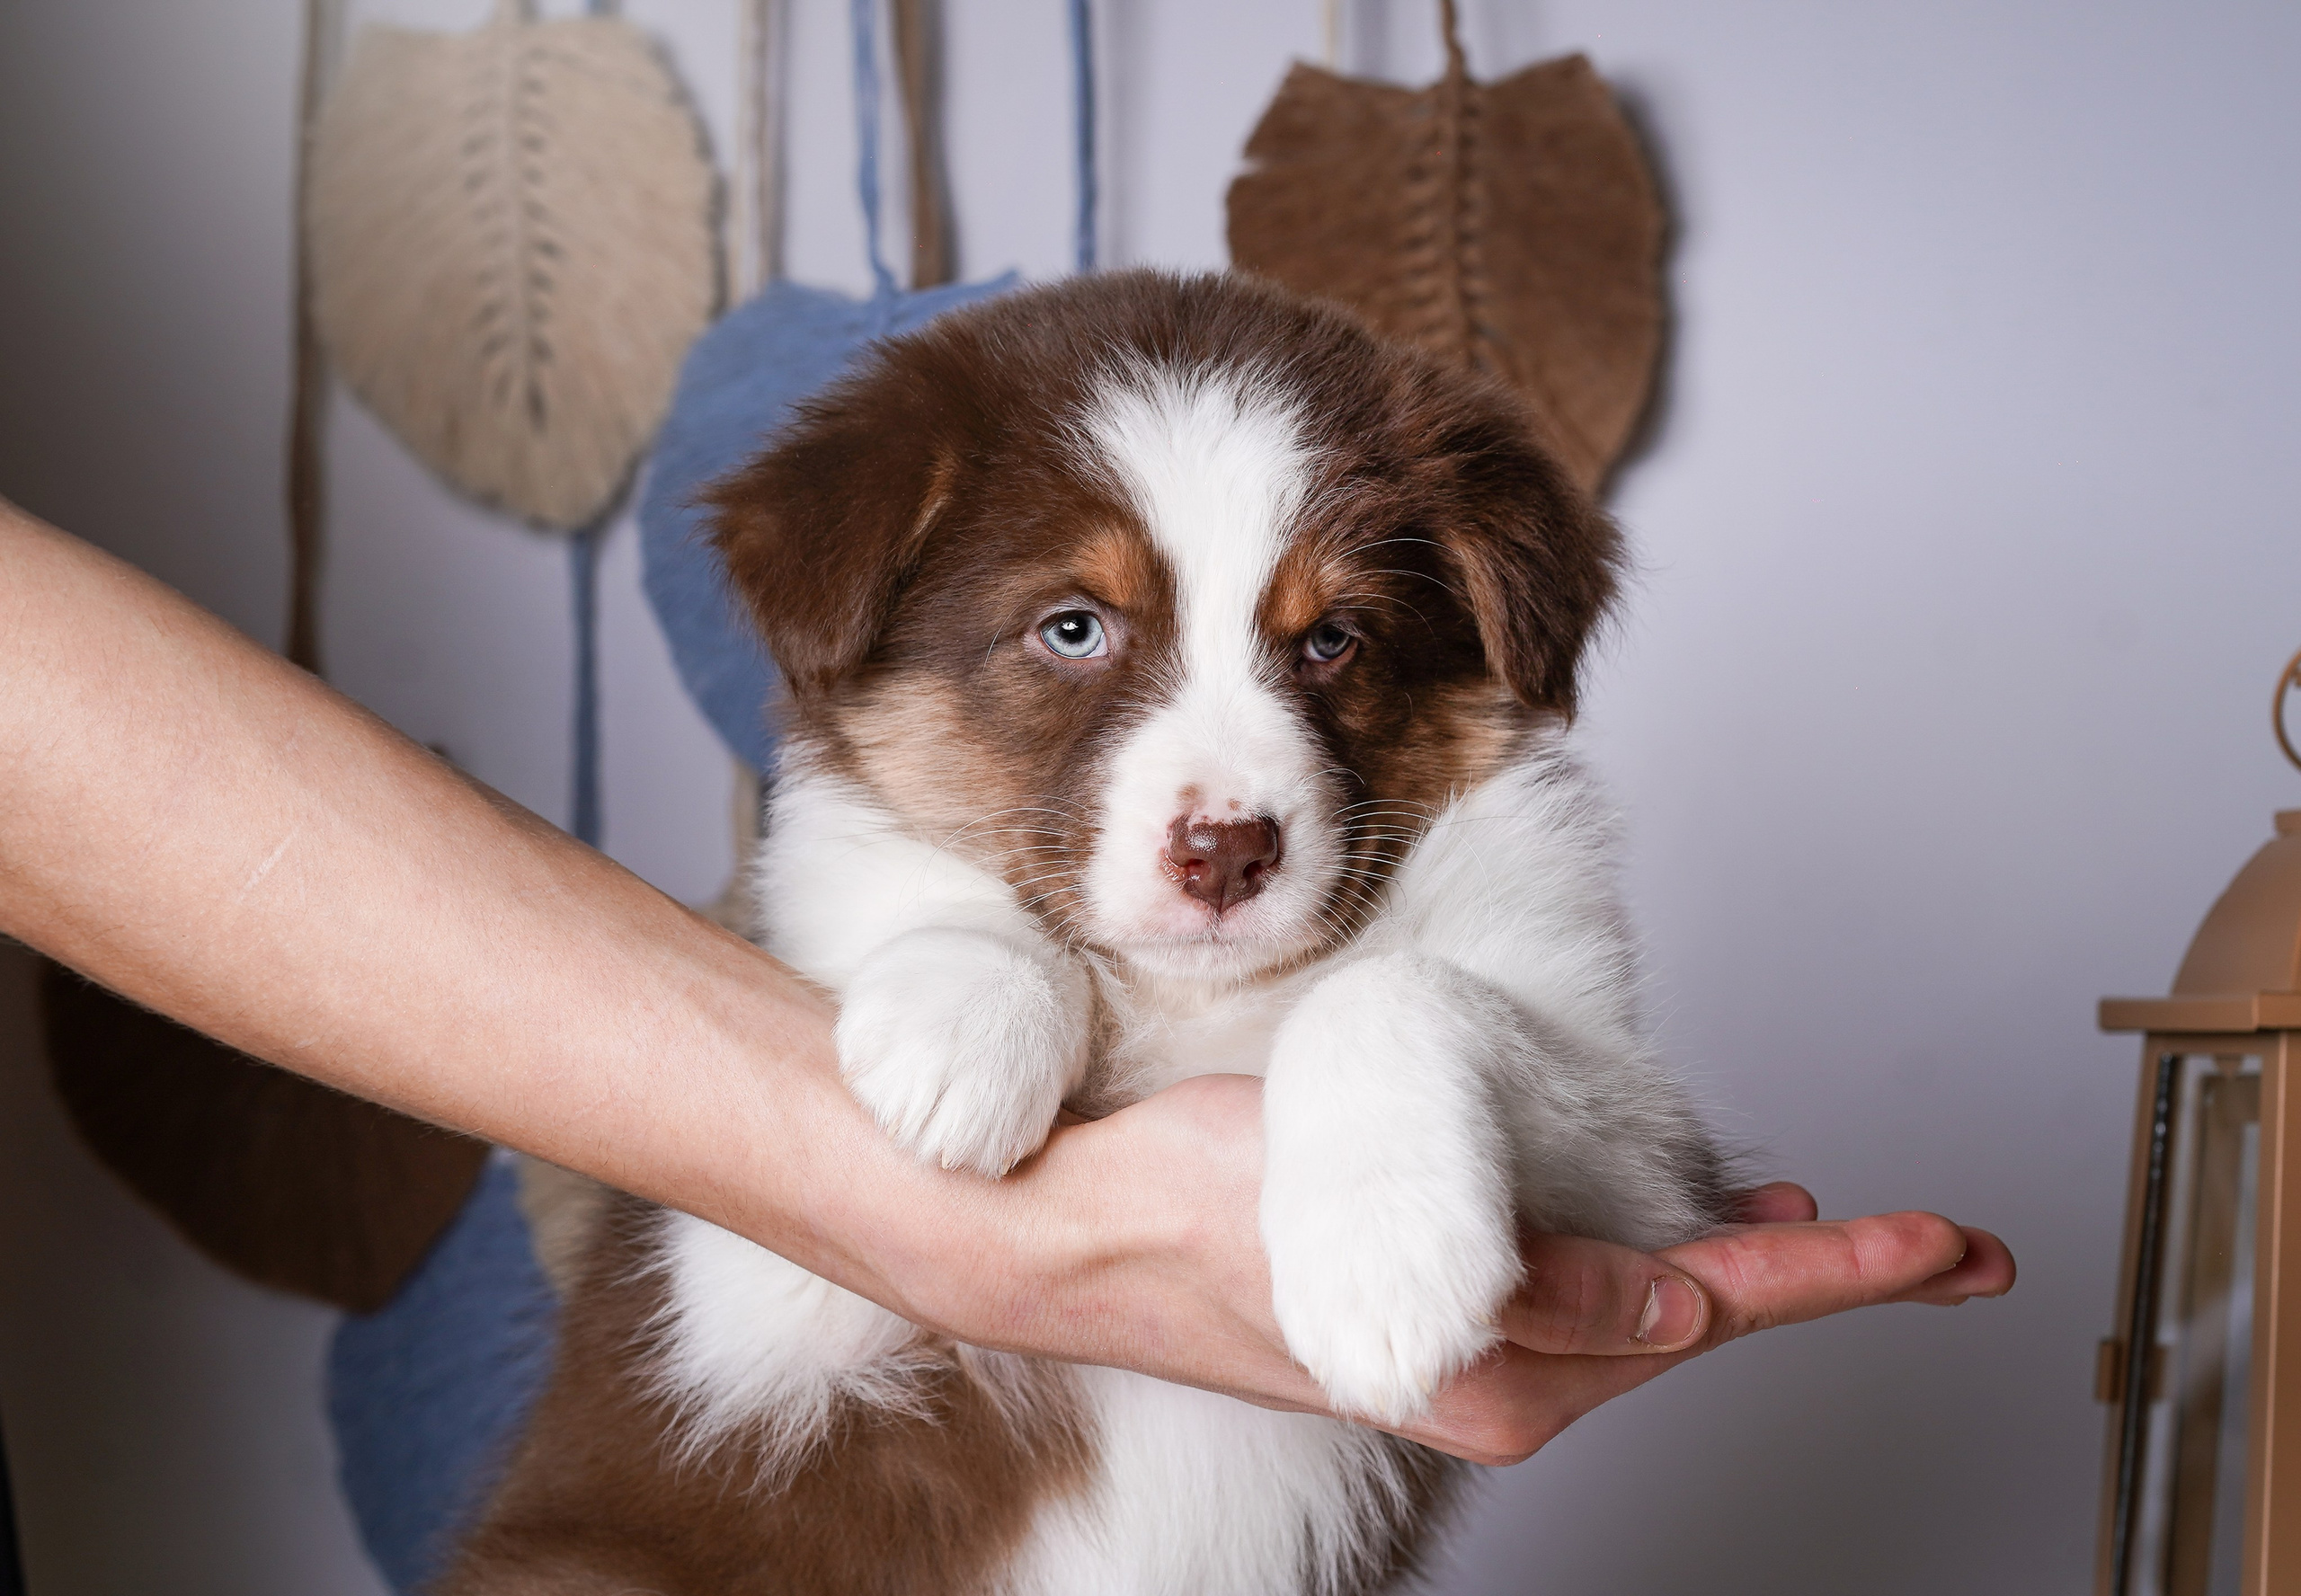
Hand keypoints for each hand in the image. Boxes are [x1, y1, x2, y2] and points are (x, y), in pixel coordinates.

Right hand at [923, 1078, 2012, 1468]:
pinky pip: (1590, 1306)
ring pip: (1656, 1314)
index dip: (1845, 1273)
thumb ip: (1548, 1288)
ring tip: (1826, 1226)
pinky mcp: (1438, 1324)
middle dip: (1828, 1276)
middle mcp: (1504, 1376)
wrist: (1075, 1236)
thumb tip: (1683, 1319)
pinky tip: (1680, 1247)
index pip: (1717, 1308)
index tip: (1945, 1245)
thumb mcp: (1381, 1229)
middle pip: (1709, 1318)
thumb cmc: (1196, 1216)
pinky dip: (1661, 1273)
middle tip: (1949, 1248)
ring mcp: (1473, 1357)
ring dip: (1750, 1270)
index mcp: (1501, 1363)